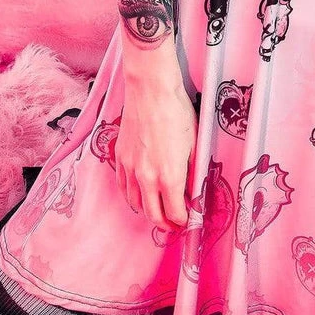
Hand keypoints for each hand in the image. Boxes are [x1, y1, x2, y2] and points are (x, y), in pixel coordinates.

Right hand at [115, 77, 196, 229]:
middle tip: (175, 224)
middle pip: (153, 216)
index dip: (184, 221)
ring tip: (159, 210)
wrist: (151, 90)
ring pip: (135, 204)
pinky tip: (140, 193)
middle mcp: (147, 177)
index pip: (175, 213)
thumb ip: (193, 172)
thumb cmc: (177, 113)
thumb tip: (193, 191)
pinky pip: (123, 187)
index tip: (189, 220)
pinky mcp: (120, 157)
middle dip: (166, 224)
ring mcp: (130, 168)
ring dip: (148, 212)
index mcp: (169, 176)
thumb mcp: (195, 144)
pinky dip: (132, 196)